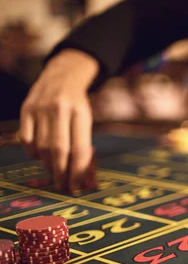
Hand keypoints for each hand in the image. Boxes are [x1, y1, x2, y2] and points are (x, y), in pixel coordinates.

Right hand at [18, 49, 98, 190]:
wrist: (62, 76)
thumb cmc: (78, 105)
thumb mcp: (86, 120)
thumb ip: (84, 145)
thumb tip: (82, 177)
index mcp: (81, 113)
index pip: (80, 148)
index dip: (77, 171)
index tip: (76, 187)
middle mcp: (60, 110)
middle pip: (58, 150)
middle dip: (61, 173)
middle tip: (62, 186)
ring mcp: (40, 108)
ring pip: (41, 146)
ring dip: (47, 165)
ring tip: (54, 173)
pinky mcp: (26, 109)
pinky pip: (26, 139)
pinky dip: (32, 152)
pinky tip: (39, 155)